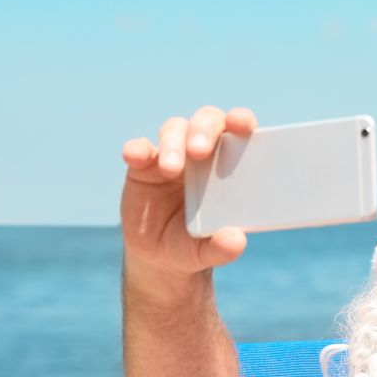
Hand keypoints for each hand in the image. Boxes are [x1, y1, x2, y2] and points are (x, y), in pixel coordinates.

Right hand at [120, 106, 257, 285]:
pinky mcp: (142, 165)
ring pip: (174, 129)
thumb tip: (237, 240)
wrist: (159, 256)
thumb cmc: (193, 244)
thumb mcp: (206, 252)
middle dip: (204, 129)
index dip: (241, 120)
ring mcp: (171, 154)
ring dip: (173, 144)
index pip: (239, 131)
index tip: (241, 124)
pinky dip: (137, 149)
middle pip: (206, 121)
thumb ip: (222, 246)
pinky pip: (139, 148)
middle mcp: (201, 152)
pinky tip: (135, 157)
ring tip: (170, 170)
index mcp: (228, 164)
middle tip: (200, 151)